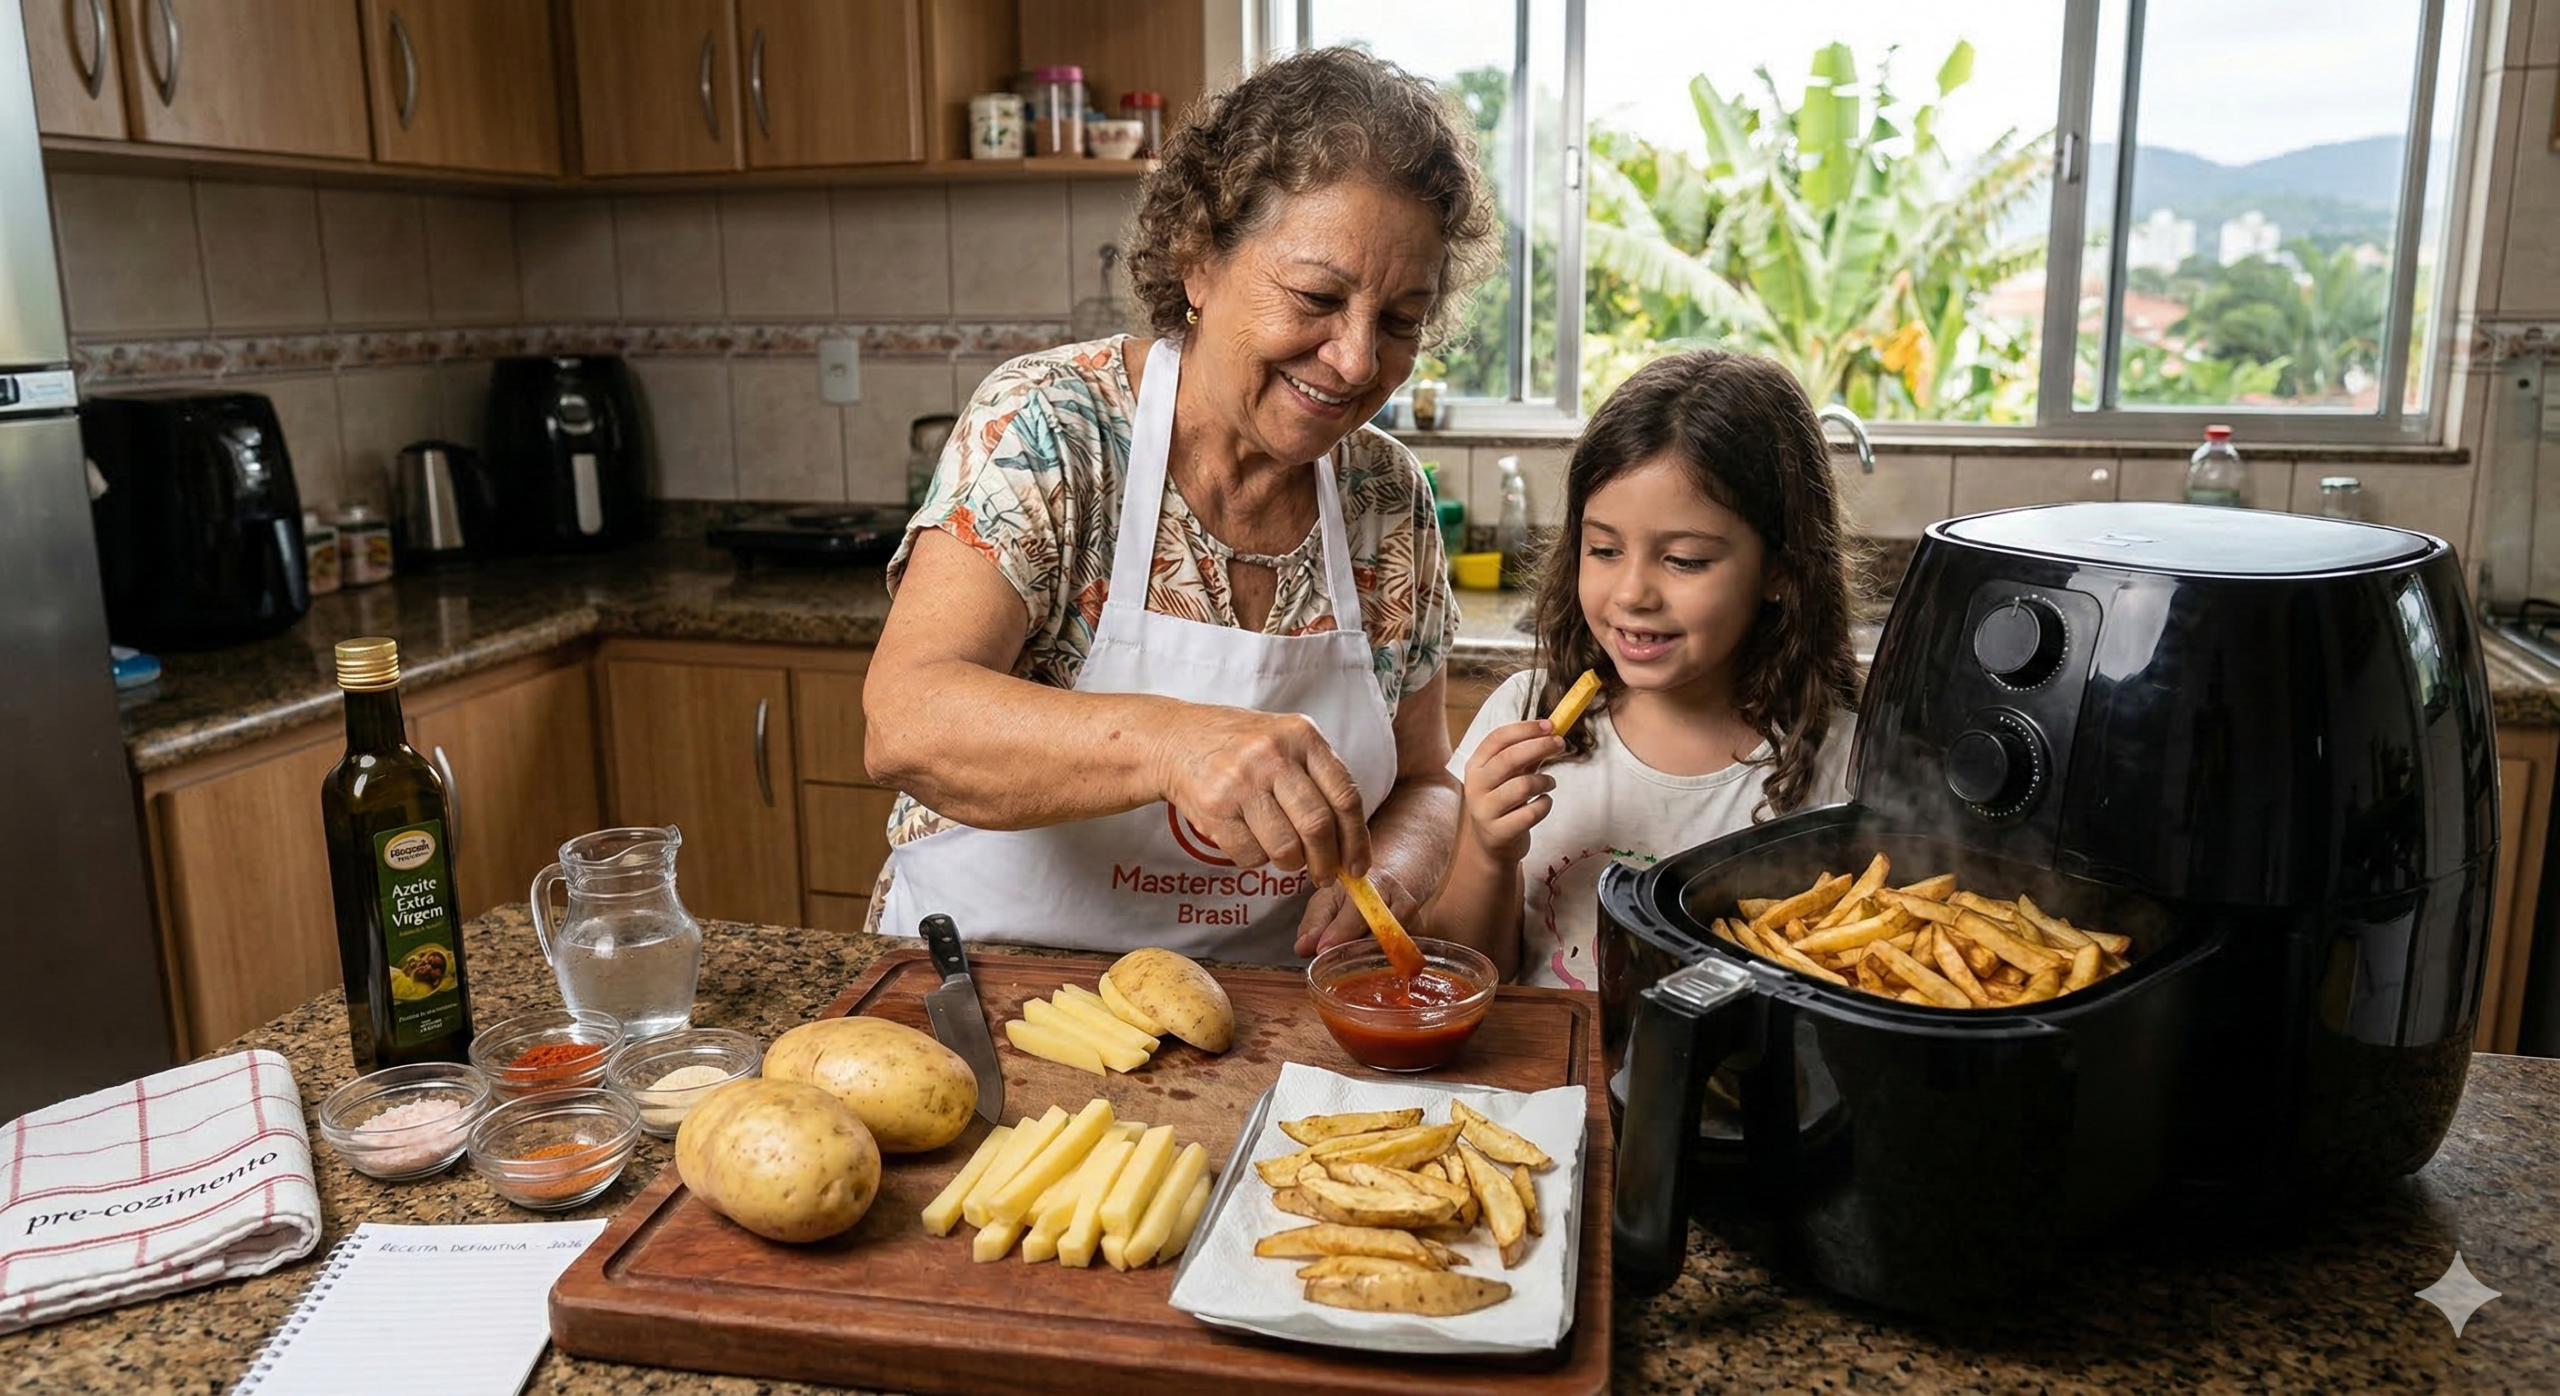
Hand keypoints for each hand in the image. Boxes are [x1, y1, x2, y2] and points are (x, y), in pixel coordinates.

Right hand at [1153, 705, 1371, 882]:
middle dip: (1326, 862)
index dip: (1356, 840)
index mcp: (1301, 736)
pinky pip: (1251, 856)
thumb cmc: (1241, 745)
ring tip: (1286, 856)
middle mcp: (1273, 756)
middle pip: (1317, 826)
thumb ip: (1319, 778)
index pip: (1345, 796)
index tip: (1358, 865)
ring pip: (1285, 848)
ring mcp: (1241, 782)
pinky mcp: (1214, 809)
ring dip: (1291, 863)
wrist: (1176, 738)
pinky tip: (1252, 841)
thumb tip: (1349, 843)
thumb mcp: (1286, 740)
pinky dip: (1257, 860)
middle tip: (1325, 875)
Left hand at [1294, 866, 1422, 958]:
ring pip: (1391, 951)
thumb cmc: (1354, 894)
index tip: (1322, 949)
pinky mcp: (1421, 941)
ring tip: (1350, 968)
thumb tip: (1303, 947)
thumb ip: (1315, 923)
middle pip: (1378, 935)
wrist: (1391, 886)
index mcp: (1375, 883)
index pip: (1358, 911)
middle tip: (1333, 966)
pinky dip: (1383, 966)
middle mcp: (1401, 901)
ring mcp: (1416, 922)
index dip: (1340, 932)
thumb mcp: (1329, 899)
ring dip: (1368, 962)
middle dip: (1352, 953)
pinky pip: (1401, 959)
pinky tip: (1369, 969)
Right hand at [1461, 719, 1563, 865]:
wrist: (1492, 846)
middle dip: (1540, 746)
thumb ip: (1525, 756)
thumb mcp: (1509, 777)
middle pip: (1509, 758)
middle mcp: (1476, 786)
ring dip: (1545, 780)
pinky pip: (1532, 812)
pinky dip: (1545, 804)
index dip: (1525, 729)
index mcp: (1475, 766)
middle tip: (1560, 744)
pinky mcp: (1499, 832)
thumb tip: (1550, 732)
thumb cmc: (1504, 804)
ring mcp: (1485, 810)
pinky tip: (1544, 803)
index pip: (1497, 738)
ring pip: (1523, 785)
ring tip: (1550, 783)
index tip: (1550, 725)